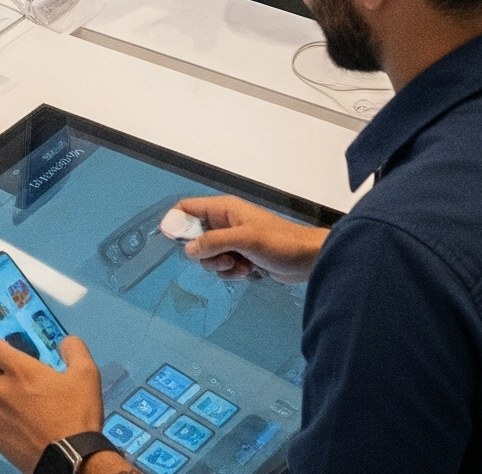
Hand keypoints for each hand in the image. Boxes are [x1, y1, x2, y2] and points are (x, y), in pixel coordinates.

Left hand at [0, 332, 112, 473]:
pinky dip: (13, 427)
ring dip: (12, 402)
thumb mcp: (86, 374)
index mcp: (19, 370)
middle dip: (8, 375)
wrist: (74, 462)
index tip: (4, 347)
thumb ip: (73, 348)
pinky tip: (33, 433)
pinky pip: (2, 426)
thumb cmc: (77, 415)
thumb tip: (64, 342)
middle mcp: (2, 391)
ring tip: (37, 415)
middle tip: (32, 386)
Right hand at [181, 195, 328, 284]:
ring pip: (209, 256)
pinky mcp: (241, 258)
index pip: (188, 208)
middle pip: (196, 238)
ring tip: (240, 266)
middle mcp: (225, 223)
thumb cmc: (280, 243)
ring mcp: (233, 242)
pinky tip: (248, 271)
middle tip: (223, 258)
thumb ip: (214, 242)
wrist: (308, 260)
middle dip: (205, 254)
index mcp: (224, 209)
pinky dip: (232, 273)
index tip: (172, 241)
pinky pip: (223, 267)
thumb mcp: (245, 239)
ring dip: (220, 266)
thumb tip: (190, 250)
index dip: (176, 222)